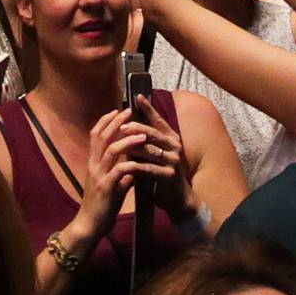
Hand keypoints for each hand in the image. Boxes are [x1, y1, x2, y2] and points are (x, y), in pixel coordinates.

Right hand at [74, 106, 147, 239]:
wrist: (89, 225)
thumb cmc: (100, 207)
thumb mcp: (109, 186)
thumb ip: (117, 174)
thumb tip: (130, 166)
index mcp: (93, 163)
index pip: (96, 135)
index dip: (106, 121)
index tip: (117, 111)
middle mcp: (93, 165)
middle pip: (102, 137)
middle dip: (116, 122)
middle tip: (129, 111)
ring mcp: (99, 176)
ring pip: (111, 150)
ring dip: (127, 140)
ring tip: (141, 133)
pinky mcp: (106, 188)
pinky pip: (119, 170)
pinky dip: (130, 163)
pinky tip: (141, 160)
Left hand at [130, 95, 191, 216]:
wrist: (177, 197)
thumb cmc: (162, 171)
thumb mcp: (156, 152)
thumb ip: (146, 138)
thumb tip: (127, 122)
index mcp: (171, 137)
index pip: (158, 119)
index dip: (148, 108)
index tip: (137, 96)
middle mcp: (174, 146)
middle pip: (152, 133)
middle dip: (135, 128)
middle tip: (120, 126)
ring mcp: (173, 160)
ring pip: (149, 150)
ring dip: (132, 148)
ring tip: (118, 146)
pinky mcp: (169, 175)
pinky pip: (149, 168)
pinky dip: (136, 166)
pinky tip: (125, 166)